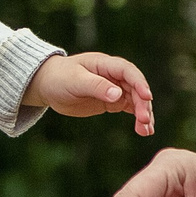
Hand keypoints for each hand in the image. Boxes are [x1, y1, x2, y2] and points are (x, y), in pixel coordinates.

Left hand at [26, 52, 155, 135]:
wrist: (48, 85)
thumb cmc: (60, 78)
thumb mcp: (75, 81)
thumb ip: (96, 86)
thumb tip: (118, 94)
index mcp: (105, 64)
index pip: (128, 72)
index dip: (139, 83)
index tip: (147, 97)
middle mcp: (114, 75)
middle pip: (135, 88)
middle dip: (142, 104)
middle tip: (145, 121)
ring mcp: (115, 88)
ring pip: (136, 100)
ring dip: (144, 114)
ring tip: (147, 131)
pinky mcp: (112, 101)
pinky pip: (130, 109)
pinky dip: (138, 119)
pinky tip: (144, 131)